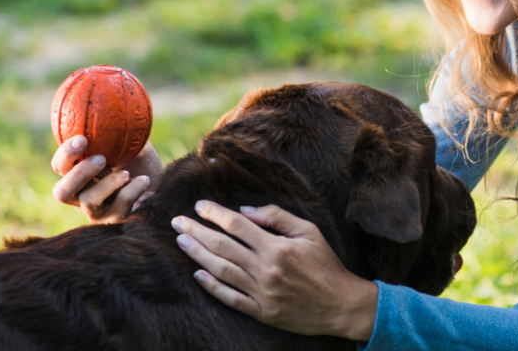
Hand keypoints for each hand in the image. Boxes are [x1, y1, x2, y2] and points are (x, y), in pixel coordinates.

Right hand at [51, 135, 163, 223]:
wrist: (165, 186)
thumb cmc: (143, 163)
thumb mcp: (131, 143)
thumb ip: (118, 129)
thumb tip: (115, 102)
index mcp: (78, 174)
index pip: (60, 166)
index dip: (66, 154)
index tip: (83, 139)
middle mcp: (81, 195)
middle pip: (62, 192)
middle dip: (79, 173)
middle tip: (101, 159)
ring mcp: (97, 213)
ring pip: (88, 201)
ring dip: (109, 183)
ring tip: (127, 173)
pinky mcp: (115, 222)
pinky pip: (118, 207)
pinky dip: (132, 190)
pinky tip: (144, 180)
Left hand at [171, 201, 377, 339]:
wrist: (340, 304)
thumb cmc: (326, 264)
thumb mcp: (309, 232)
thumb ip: (277, 217)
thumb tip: (245, 210)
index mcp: (277, 247)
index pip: (237, 225)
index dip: (215, 214)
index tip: (200, 206)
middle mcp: (266, 269)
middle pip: (222, 246)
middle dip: (197, 231)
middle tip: (177, 221)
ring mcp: (261, 293)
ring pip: (221, 271)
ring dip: (198, 255)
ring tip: (182, 242)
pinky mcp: (261, 312)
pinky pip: (230, 298)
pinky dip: (212, 286)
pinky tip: (198, 274)